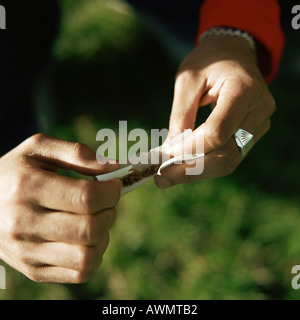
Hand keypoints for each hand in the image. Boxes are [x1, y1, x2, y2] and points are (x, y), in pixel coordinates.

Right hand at [0, 134, 121, 282]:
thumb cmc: (17, 172)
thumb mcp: (39, 149)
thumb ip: (76, 153)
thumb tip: (115, 168)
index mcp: (27, 187)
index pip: (85, 198)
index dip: (111, 191)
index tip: (114, 185)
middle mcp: (24, 224)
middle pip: (89, 229)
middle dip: (110, 212)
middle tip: (105, 202)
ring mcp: (27, 252)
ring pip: (87, 256)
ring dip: (104, 236)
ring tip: (95, 220)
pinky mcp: (33, 270)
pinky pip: (80, 272)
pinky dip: (95, 255)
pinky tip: (86, 239)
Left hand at [155, 36, 275, 187]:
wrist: (232, 53)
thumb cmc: (208, 61)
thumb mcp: (187, 79)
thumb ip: (181, 115)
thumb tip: (171, 151)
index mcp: (244, 89)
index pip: (218, 131)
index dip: (190, 148)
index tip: (164, 157)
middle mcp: (259, 109)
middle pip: (227, 153)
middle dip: (191, 169)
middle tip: (162, 179)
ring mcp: (260, 123)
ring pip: (230, 160)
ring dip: (198, 172)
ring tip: (169, 178)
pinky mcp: (253, 132)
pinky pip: (231, 156)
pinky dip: (206, 165)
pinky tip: (185, 169)